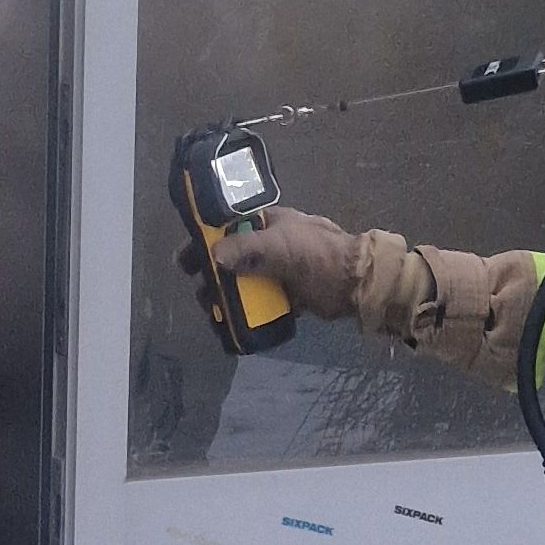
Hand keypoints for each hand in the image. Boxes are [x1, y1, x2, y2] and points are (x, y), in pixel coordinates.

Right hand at [176, 205, 363, 331]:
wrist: (358, 284)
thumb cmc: (320, 257)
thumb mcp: (282, 248)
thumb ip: (248, 249)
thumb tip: (215, 257)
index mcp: (268, 222)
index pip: (226, 226)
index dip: (204, 241)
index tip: (185, 260)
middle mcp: (270, 242)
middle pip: (230, 256)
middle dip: (211, 274)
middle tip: (199, 292)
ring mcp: (278, 268)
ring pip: (243, 280)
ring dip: (226, 294)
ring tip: (213, 310)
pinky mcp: (287, 292)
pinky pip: (259, 299)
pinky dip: (246, 309)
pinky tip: (233, 321)